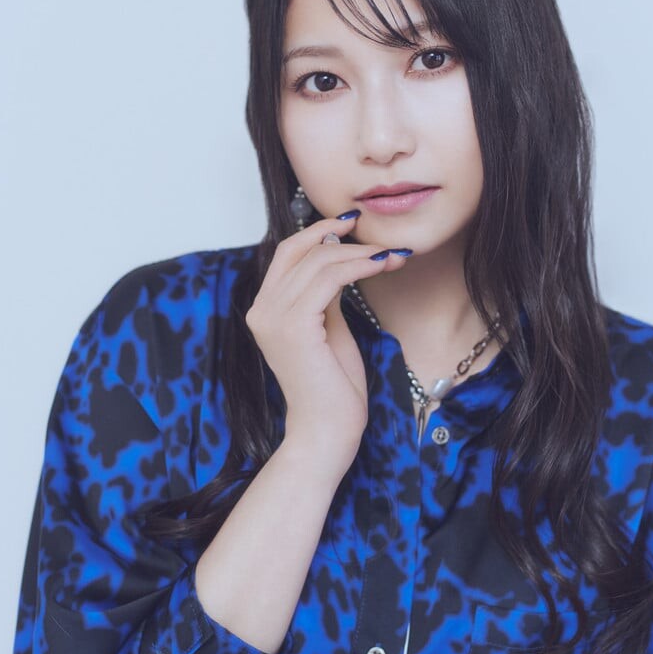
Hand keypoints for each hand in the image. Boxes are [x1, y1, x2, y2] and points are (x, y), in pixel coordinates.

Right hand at [247, 213, 409, 473]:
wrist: (328, 429)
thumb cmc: (333, 385)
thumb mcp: (328, 327)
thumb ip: (325, 294)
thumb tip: (340, 258)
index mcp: (265, 309)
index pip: (287, 253)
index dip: (317, 231)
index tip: (352, 225)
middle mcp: (261, 309)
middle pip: (300, 250)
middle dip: (343, 238)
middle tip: (379, 239)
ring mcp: (273, 317)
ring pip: (319, 261)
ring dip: (361, 254)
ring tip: (391, 256)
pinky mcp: (293, 326)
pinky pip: (330, 278)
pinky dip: (359, 267)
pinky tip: (382, 266)